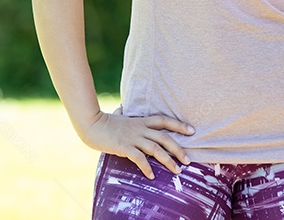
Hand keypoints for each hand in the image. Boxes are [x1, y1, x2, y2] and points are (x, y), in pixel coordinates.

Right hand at [79, 111, 194, 178]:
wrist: (91, 125)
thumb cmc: (105, 121)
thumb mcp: (119, 115)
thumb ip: (124, 113)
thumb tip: (122, 108)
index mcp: (141, 121)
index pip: (164, 120)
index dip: (179, 125)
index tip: (192, 130)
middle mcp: (140, 128)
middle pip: (164, 137)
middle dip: (178, 149)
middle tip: (188, 160)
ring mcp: (132, 137)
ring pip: (155, 149)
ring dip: (168, 160)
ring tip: (177, 171)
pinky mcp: (123, 146)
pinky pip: (138, 158)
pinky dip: (146, 167)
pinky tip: (151, 176)